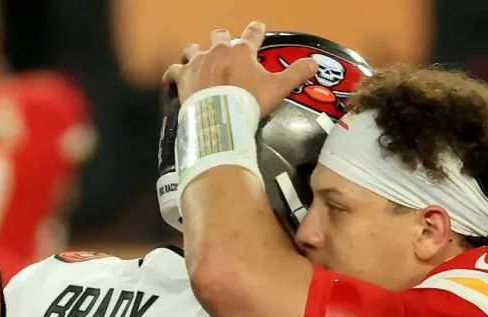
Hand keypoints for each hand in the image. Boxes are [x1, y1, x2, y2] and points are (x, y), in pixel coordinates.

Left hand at [163, 22, 318, 115]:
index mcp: (241, 51)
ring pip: (193, 48)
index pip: (252, 33)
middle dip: (223, 39)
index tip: (258, 27)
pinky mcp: (183, 76)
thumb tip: (314, 63)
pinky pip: (173, 71)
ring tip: (199, 59)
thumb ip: (296, 73)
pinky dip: (174, 75)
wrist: (221, 117)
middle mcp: (218, 50)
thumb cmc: (249, 101)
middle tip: (226, 47)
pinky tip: (173, 78)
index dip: (257, 30)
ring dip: (196, 52)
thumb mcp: (278, 88)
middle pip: (219, 35)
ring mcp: (198, 62)